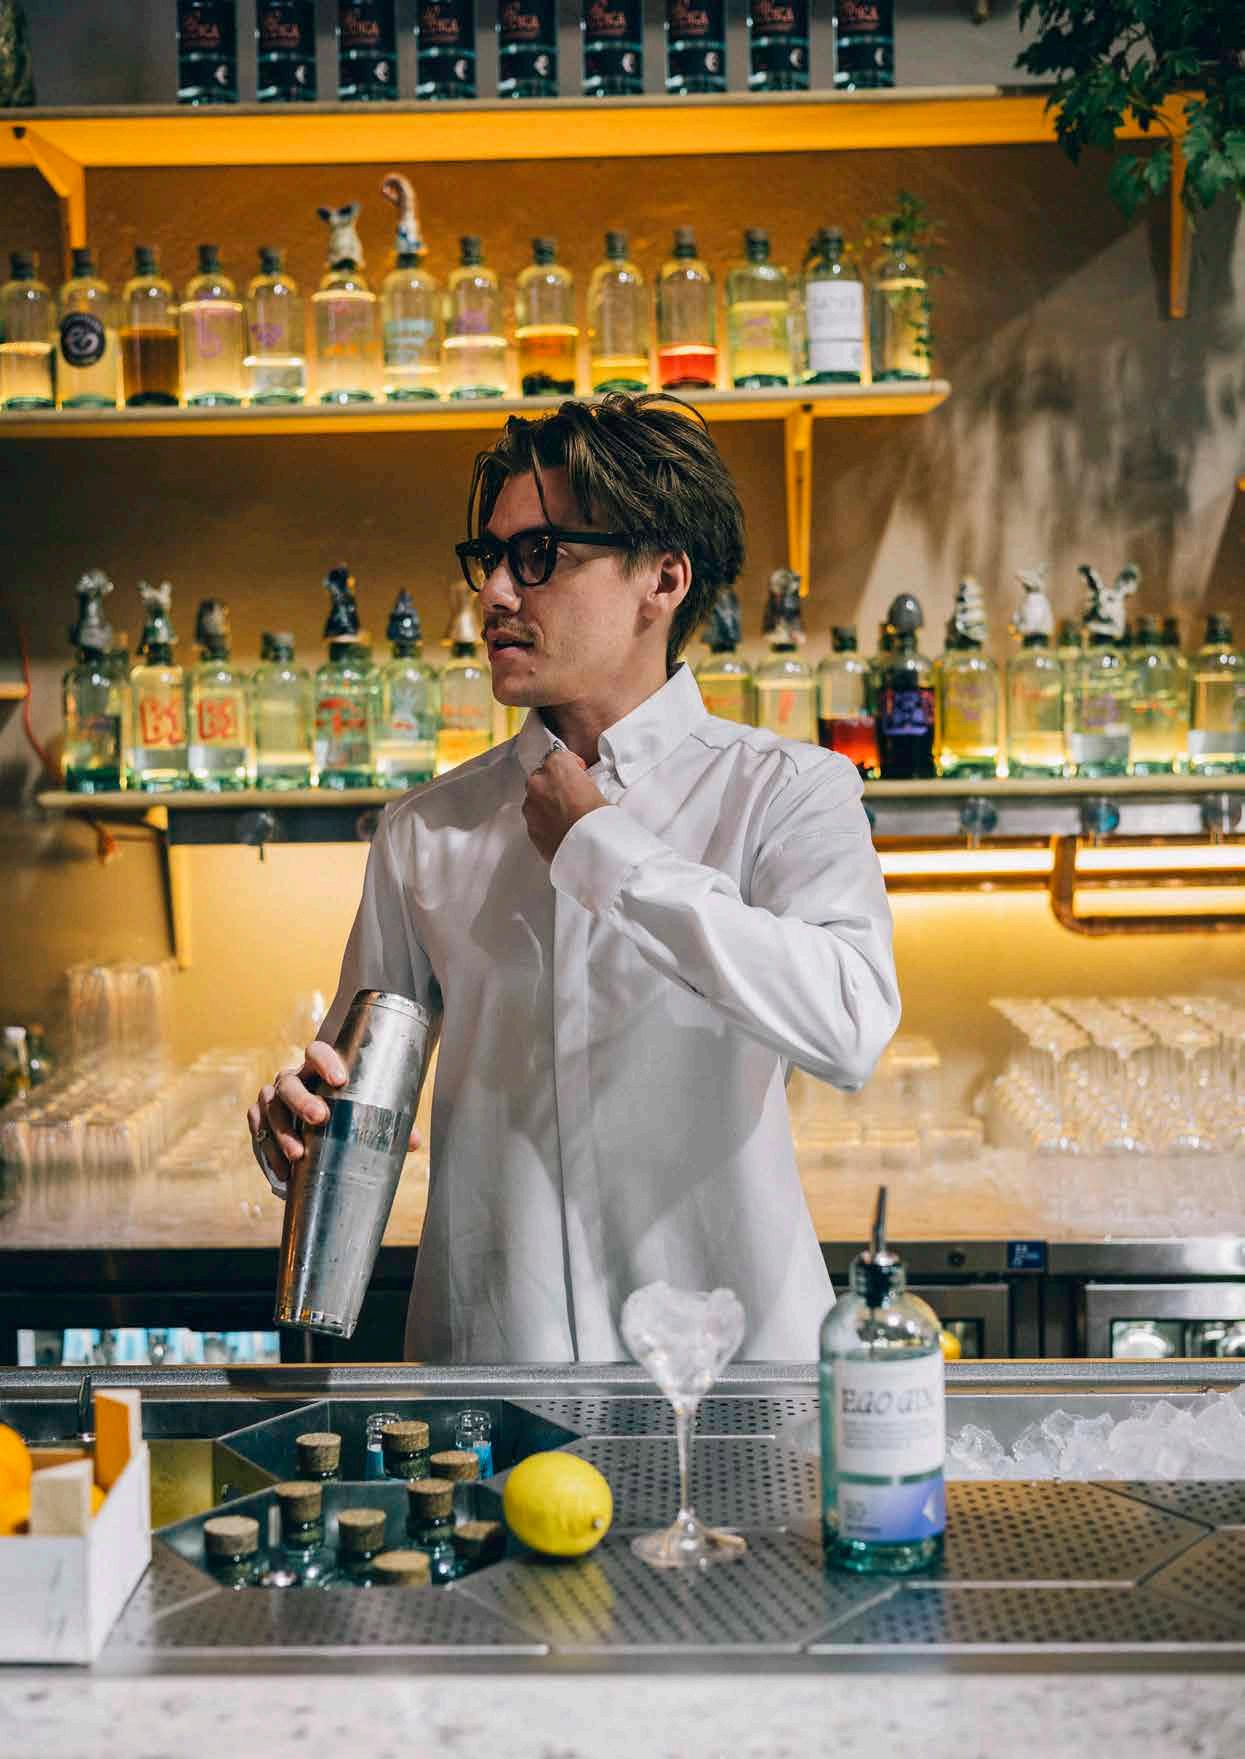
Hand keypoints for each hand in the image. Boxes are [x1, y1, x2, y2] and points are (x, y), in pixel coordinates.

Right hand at [247, 1039, 421, 1198]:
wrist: (314, 1118)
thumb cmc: (345, 1110)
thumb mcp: (364, 1111)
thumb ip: (386, 1122)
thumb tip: (412, 1143)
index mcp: (318, 1068)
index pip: (316, 1051)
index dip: (326, 1061)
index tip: (340, 1080)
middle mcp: (293, 1078)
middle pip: (289, 1083)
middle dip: (302, 1100)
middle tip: (320, 1118)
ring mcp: (273, 1096)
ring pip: (270, 1106)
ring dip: (282, 1131)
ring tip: (298, 1154)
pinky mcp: (259, 1117)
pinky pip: (257, 1130)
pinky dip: (267, 1150)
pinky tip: (283, 1170)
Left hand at [523, 748, 606, 862]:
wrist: (590, 848)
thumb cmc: (598, 819)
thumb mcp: (598, 789)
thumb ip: (582, 781)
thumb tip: (580, 786)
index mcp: (557, 767)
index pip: (558, 756)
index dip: (570, 765)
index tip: (578, 772)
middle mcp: (538, 782)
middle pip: (542, 776)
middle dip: (554, 783)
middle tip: (572, 796)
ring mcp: (530, 806)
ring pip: (535, 798)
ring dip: (547, 803)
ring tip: (566, 815)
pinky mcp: (529, 828)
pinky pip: (535, 819)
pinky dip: (545, 821)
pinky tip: (561, 828)